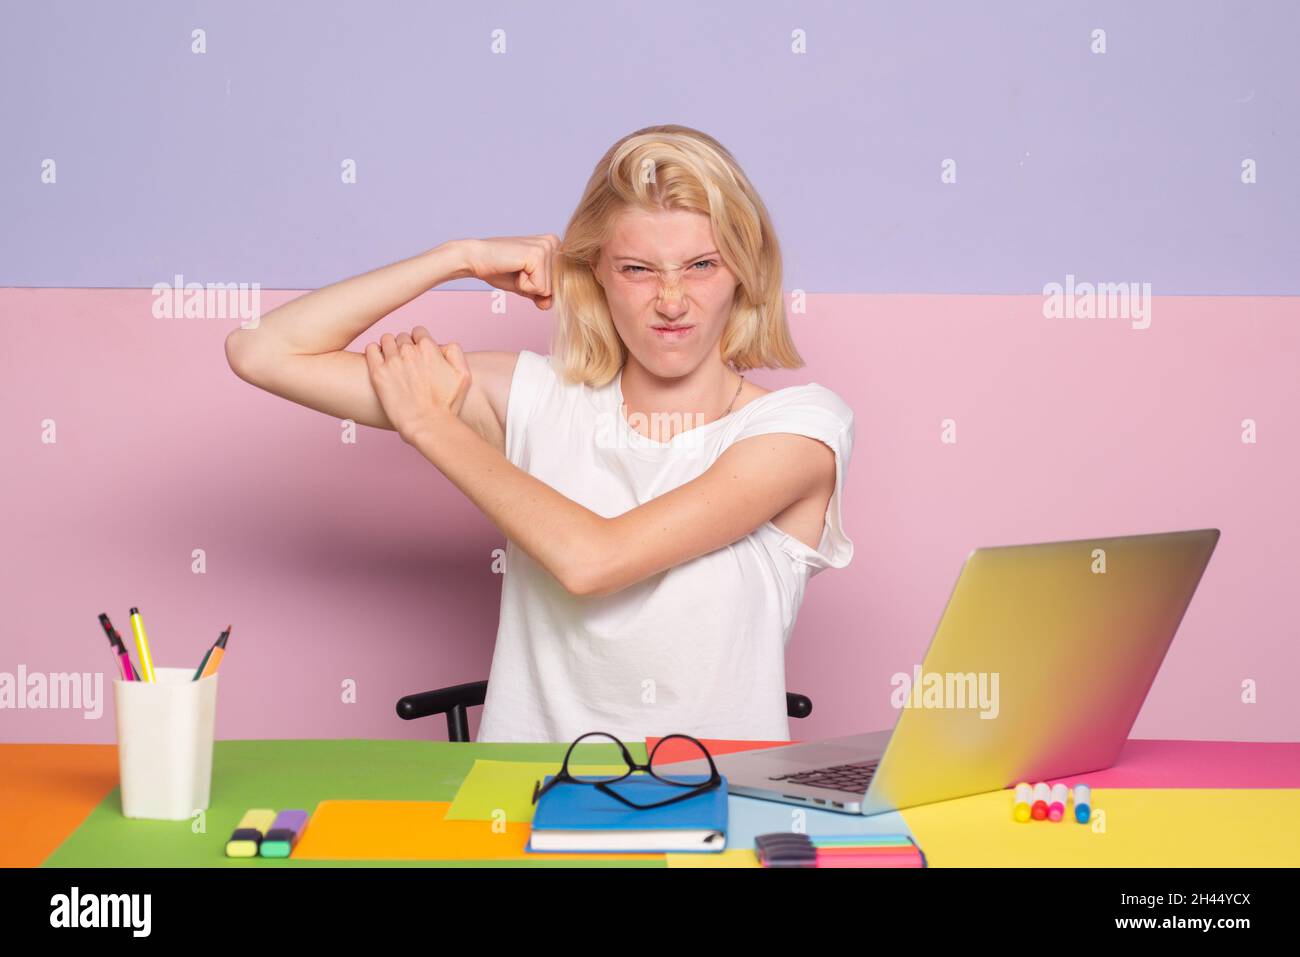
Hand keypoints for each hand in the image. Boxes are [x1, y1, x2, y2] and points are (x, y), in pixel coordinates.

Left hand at [363, 326, 469, 442]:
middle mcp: (409, 350)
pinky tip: (379, 362)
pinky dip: (374, 351)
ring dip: (389, 347)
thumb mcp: (464, 376)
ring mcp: (392, 361)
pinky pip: (371, 349)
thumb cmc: (447, 405)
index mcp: (429, 348)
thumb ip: (455, 353)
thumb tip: (443, 344)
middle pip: (402, 336)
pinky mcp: (378, 373)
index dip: (419, 342)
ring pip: (386, 340)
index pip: (419, 332)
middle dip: (405, 347)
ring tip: (392, 362)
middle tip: (407, 363)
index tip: (419, 354)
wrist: (427, 425)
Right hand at [463, 234, 559, 309]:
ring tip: (515, 269)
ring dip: (528, 286)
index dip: (538, 286)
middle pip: (556, 287)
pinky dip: (523, 286)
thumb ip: (542, 295)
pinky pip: (540, 288)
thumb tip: (549, 304)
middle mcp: (554, 243)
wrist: (476, 259)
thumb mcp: (527, 285)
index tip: (522, 271)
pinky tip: (514, 269)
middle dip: (534, 287)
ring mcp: (546, 247)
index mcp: (554, 245)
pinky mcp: (537, 256)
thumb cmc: (500, 269)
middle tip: (517, 271)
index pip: (559, 283)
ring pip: (549, 289)